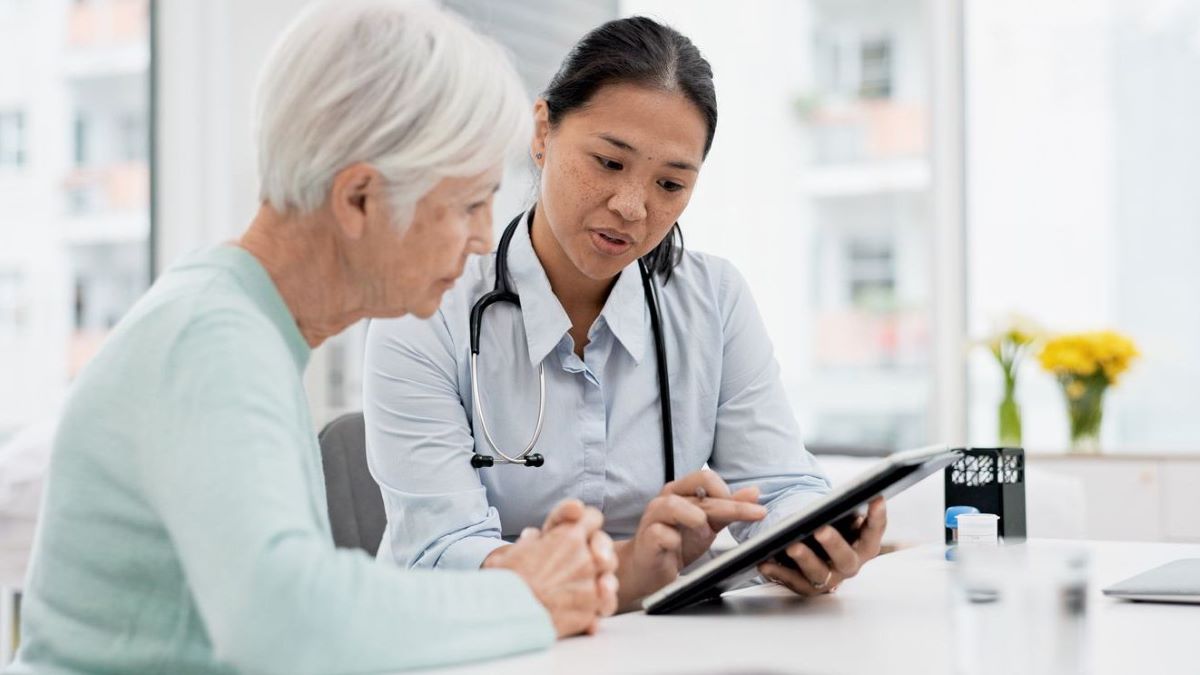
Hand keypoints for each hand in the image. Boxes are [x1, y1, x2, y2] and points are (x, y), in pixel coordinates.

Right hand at [483, 499, 617, 636]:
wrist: (509, 613)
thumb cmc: (507, 579)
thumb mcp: (512, 551)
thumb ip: (528, 542)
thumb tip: (532, 537)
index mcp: (568, 537)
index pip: (592, 518)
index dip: (587, 523)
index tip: (580, 532)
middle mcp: (585, 558)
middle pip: (606, 550)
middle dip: (598, 555)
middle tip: (582, 565)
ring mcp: (592, 585)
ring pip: (610, 580)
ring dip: (601, 584)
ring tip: (583, 592)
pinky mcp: (591, 611)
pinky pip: (603, 607)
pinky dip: (595, 610)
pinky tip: (584, 613)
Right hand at [613, 470, 765, 611]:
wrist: (648, 570)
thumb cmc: (676, 543)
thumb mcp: (708, 524)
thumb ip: (728, 508)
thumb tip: (754, 492)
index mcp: (680, 491)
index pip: (708, 479)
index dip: (731, 492)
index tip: (755, 509)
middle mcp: (666, 499)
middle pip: (699, 491)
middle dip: (731, 505)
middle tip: (755, 514)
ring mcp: (653, 517)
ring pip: (674, 505)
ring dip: (696, 519)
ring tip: (706, 534)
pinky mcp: (646, 538)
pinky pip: (662, 534)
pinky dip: (674, 540)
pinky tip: (678, 547)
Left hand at [757, 496, 886, 595]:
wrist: (815, 550)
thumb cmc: (832, 527)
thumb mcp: (841, 518)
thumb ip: (843, 509)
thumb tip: (843, 495)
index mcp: (863, 545)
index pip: (874, 531)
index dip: (877, 517)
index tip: (876, 497)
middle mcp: (849, 564)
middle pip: (846, 559)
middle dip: (834, 544)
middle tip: (821, 529)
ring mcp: (829, 579)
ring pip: (818, 574)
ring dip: (804, 559)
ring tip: (791, 546)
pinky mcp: (807, 587)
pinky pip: (792, 582)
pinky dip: (778, 572)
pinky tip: (765, 562)